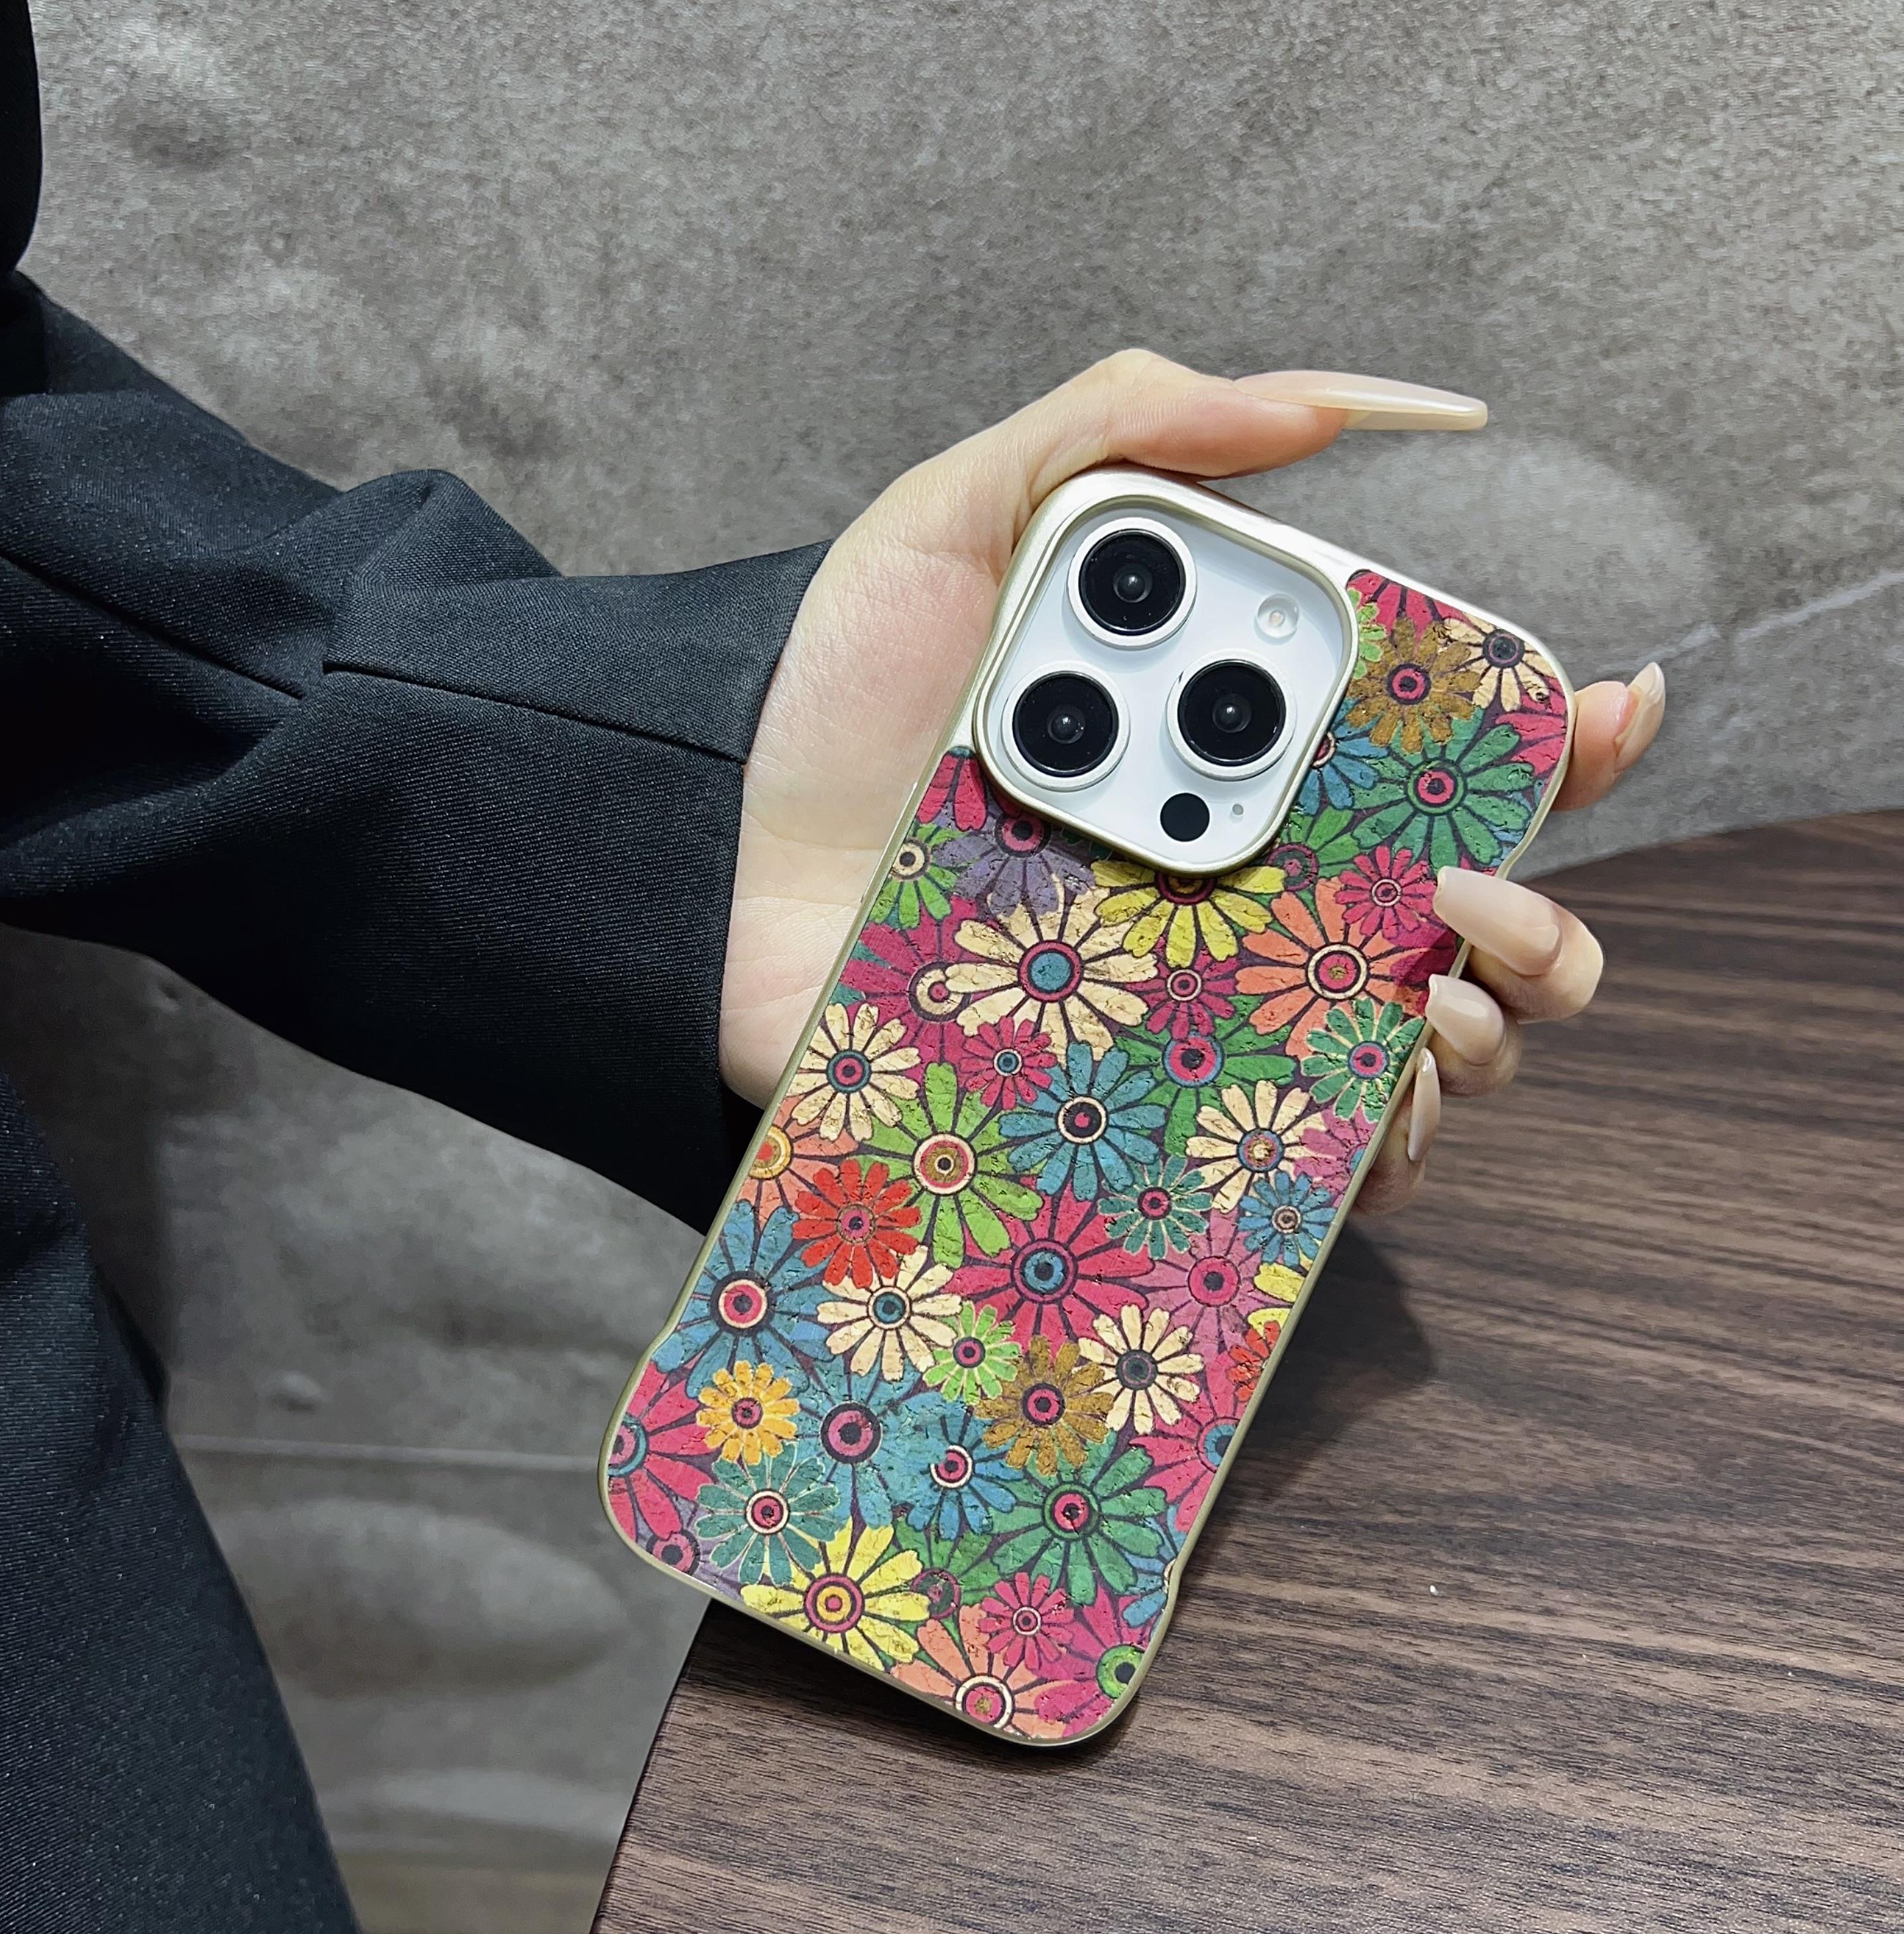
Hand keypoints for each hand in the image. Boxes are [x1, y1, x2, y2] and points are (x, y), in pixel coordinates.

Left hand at [719, 351, 1664, 1212]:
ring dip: (1481, 1036)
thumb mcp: (957, 518)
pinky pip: (1300, 1164)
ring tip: (1423, 983)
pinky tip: (1365, 1087)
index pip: (1439, 756)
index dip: (1556, 740)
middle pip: (1470, 933)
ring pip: (1417, 1065)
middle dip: (1544, 928)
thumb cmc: (822, 699)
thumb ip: (1121, 431)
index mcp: (1232, 752)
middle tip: (1478, 893)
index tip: (1601, 710)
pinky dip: (1371, 1144)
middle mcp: (1241, 888)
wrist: (695, 863)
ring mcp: (1196, 1013)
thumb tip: (1330, 406)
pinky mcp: (1135, 1115)